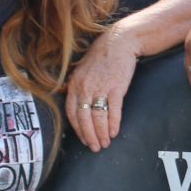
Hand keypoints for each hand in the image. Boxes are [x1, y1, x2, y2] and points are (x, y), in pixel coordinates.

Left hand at [64, 25, 136, 151]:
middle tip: (95, 147)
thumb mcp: (83, 71)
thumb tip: (79, 107)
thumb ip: (79, 88)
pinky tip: (114, 132)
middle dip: (89, 136)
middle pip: (84, 118)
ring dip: (101, 133)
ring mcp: (100, 87)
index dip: (78, 129)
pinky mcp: (116, 87)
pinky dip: (113, 124)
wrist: (119, 42)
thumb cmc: (102, 58)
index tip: (83, 139)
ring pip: (98, 117)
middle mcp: (84, 87)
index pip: (72, 113)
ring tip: (105, 143)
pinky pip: (113, 110)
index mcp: (74, 85)